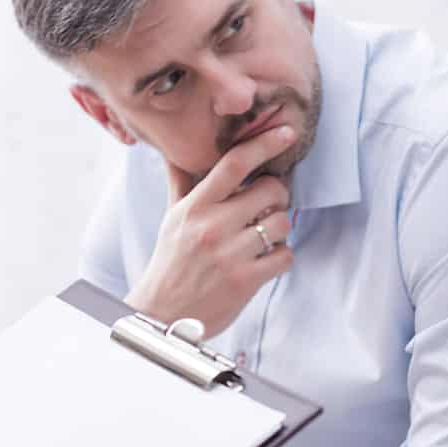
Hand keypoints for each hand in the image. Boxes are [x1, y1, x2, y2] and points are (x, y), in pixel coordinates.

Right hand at [127, 125, 297, 334]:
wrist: (161, 314)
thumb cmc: (170, 262)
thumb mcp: (171, 218)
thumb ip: (182, 183)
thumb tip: (176, 151)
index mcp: (195, 206)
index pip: (234, 163)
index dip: (264, 143)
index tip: (285, 132)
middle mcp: (212, 226)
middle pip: (270, 190)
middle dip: (277, 196)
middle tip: (269, 206)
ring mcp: (230, 254)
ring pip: (283, 223)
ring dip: (280, 229)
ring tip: (263, 237)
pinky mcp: (245, 281)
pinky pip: (284, 256)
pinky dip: (281, 257)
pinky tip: (265, 260)